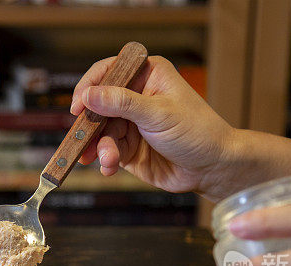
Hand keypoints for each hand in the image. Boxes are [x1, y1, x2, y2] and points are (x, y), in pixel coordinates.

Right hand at [71, 56, 235, 197]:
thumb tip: (90, 95)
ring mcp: (131, 123)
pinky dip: (105, 160)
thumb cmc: (197, 132)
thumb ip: (122, 103)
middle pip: (98, 105)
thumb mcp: (159, 114)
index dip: (90, 86)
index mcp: (147, 76)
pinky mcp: (128, 148)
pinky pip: (106, 151)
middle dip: (90, 126)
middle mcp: (136, 97)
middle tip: (81, 141)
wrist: (212, 168)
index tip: (78, 105)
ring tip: (108, 160)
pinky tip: (110, 167)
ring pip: (100, 131)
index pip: (109, 71)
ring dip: (100, 147)